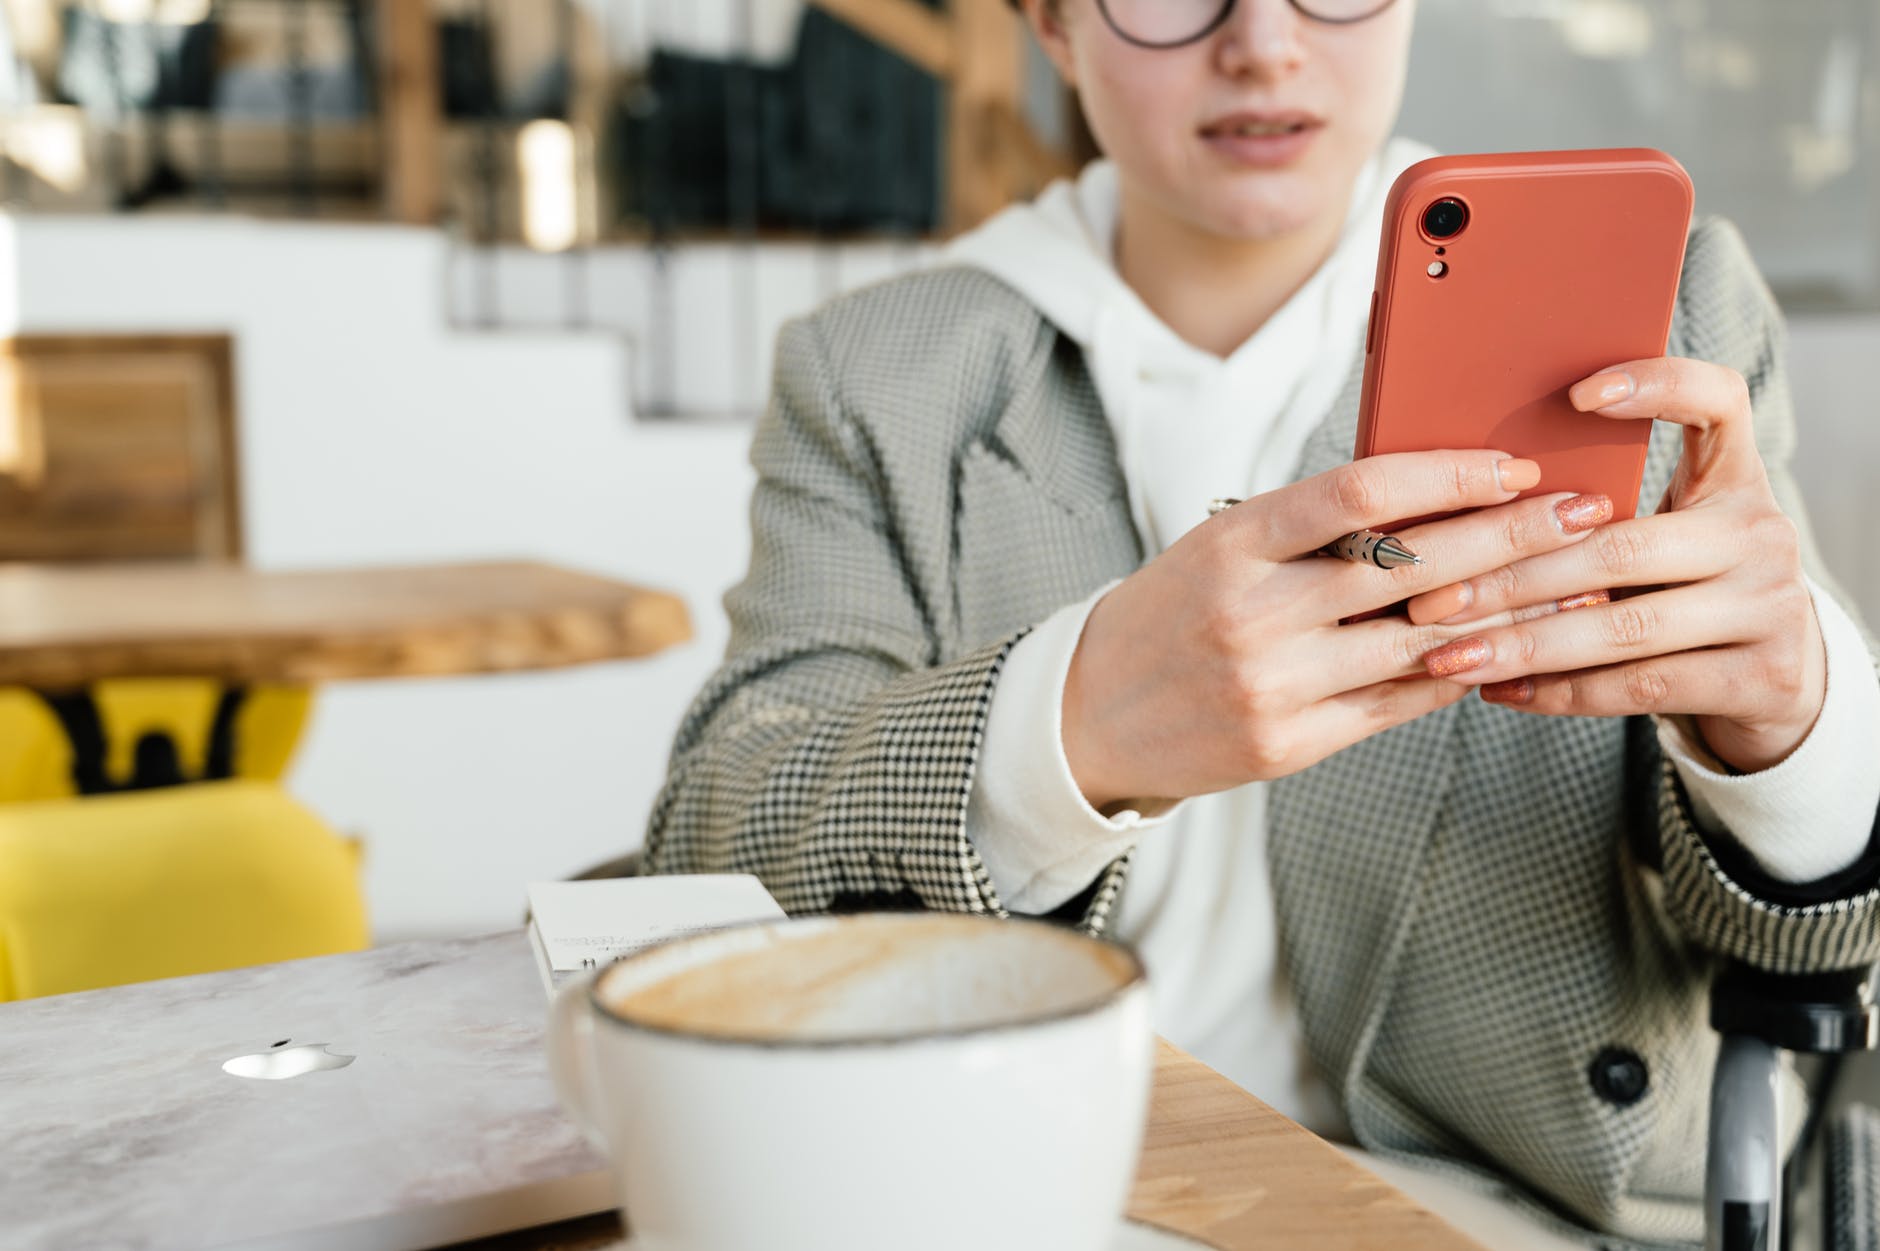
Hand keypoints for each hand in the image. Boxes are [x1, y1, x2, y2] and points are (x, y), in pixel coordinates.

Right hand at [1060, 450, 1613, 809]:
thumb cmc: (1169, 612)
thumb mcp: (1218, 545)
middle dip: (1514, 535)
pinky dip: (1461, 673)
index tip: (1515, 467)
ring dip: (1512, 610)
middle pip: (1410, 566)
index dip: (1449, 476)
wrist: (1089, 714)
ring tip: (1579, 584)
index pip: (1359, 493)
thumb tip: (1433, 492)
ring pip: (1421, 642)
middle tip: (1588, 512)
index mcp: (1232, 544)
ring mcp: (1272, 686)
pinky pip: (1398, 705)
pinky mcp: (1289, 746)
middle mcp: (1253, 613)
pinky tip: (1513, 648)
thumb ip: (1310, 527)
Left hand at [1403, 358, 1825, 773]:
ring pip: (1625, 626)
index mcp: (1736, 476)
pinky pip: (1640, 687)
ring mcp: (1770, 608)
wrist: (1778, 673)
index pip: (1718, 402)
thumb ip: (1597, 506)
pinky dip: (1561, 692)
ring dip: (1523, 644)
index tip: (1576, 395)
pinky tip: (1499, 690)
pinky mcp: (1762, 679)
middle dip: (1513, 576)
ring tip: (1448, 655)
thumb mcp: (1664, 530)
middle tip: (1431, 597)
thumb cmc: (1681, 585)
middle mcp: (1763, 534)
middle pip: (1624, 546)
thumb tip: (1464, 494)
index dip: (1658, 386)